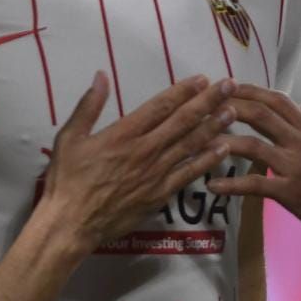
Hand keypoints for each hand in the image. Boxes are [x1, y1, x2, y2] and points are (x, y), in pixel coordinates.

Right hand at [41, 72, 234, 252]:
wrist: (71, 224)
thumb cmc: (66, 180)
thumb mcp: (69, 137)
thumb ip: (88, 106)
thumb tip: (102, 75)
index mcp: (123, 134)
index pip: (160, 106)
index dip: (183, 91)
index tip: (203, 79)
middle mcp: (145, 150)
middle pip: (183, 121)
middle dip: (208, 102)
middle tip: (229, 86)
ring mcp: (156, 174)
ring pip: (191, 145)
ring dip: (214, 127)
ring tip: (233, 111)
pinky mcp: (160, 195)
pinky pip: (189, 174)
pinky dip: (207, 160)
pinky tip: (222, 149)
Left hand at [207, 85, 300, 252]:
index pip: (277, 100)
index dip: (249, 90)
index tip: (225, 86)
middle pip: (259, 113)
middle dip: (226, 106)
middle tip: (199, 107)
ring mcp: (297, 167)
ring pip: (252, 144)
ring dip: (221, 142)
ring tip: (196, 144)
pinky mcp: (294, 193)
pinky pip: (255, 184)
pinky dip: (230, 184)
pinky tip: (212, 187)